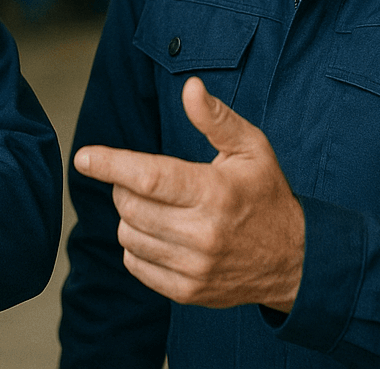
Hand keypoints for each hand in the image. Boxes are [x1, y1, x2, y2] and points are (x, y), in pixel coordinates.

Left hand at [72, 76, 303, 311]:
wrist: (296, 260)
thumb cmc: (267, 195)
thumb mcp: (251, 148)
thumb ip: (216, 118)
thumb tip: (189, 88)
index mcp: (215, 192)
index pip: (149, 177)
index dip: (110, 165)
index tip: (83, 157)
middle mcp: (202, 234)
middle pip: (131, 206)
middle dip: (124, 187)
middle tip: (143, 179)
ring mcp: (194, 267)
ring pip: (128, 236)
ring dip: (130, 216)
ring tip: (156, 206)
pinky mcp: (188, 291)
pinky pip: (136, 265)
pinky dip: (136, 247)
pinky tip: (158, 233)